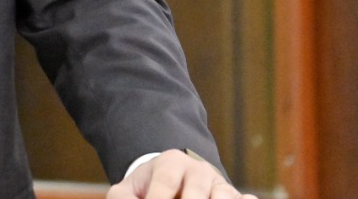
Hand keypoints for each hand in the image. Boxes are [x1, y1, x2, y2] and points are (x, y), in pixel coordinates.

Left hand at [106, 149, 255, 198]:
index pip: (166, 183)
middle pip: (196, 194)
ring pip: (222, 197)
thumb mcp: (129, 189)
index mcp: (171, 162)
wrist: (175, 182)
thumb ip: (122, 197)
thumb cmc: (149, 190)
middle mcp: (199, 170)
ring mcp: (220, 185)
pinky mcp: (234, 197)